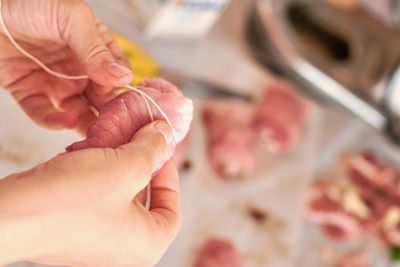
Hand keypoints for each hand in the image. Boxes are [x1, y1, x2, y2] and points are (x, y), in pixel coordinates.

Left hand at [0, 0, 132, 132]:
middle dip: (109, 114)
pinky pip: (44, 113)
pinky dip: (55, 122)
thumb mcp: (72, 19)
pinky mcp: (31, 93)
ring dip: (87, 123)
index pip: (118, 76)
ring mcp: (57, 83)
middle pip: (102, 99)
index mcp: (95, 50)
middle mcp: (79, 70)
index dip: (123, 90)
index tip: (127, 103)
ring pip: (78, 112)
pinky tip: (66, 121)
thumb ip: (97, 49)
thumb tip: (122, 77)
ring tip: (94, 131)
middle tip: (115, 126)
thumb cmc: (29, 4)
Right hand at [0, 121, 180, 266]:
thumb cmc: (71, 201)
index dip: (170, 175)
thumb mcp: (126, 167)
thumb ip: (152, 150)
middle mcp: (124, 248)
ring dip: (117, 164)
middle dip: (141, 164)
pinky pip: (96, 196)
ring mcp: (98, 240)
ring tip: (111, 141)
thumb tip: (165, 135)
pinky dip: (96, 173)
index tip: (161, 151)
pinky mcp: (75, 229)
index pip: (173, 208)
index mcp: (147, 244)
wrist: (11, 216)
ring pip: (119, 194)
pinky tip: (87, 153)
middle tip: (137, 139)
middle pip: (145, 199)